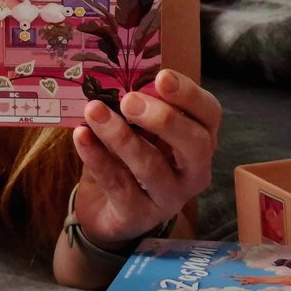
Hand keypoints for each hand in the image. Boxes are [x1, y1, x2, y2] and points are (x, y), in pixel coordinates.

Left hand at [71, 69, 219, 246]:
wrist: (105, 207)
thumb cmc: (128, 156)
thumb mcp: (137, 128)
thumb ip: (136, 105)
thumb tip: (116, 75)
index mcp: (199, 139)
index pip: (209, 114)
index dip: (188, 94)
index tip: (161, 76)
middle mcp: (193, 171)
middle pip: (194, 144)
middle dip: (164, 119)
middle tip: (130, 100)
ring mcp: (169, 198)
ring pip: (151, 167)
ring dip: (121, 136)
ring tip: (94, 111)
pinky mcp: (138, 215)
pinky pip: (118, 185)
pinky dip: (97, 158)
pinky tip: (81, 136)